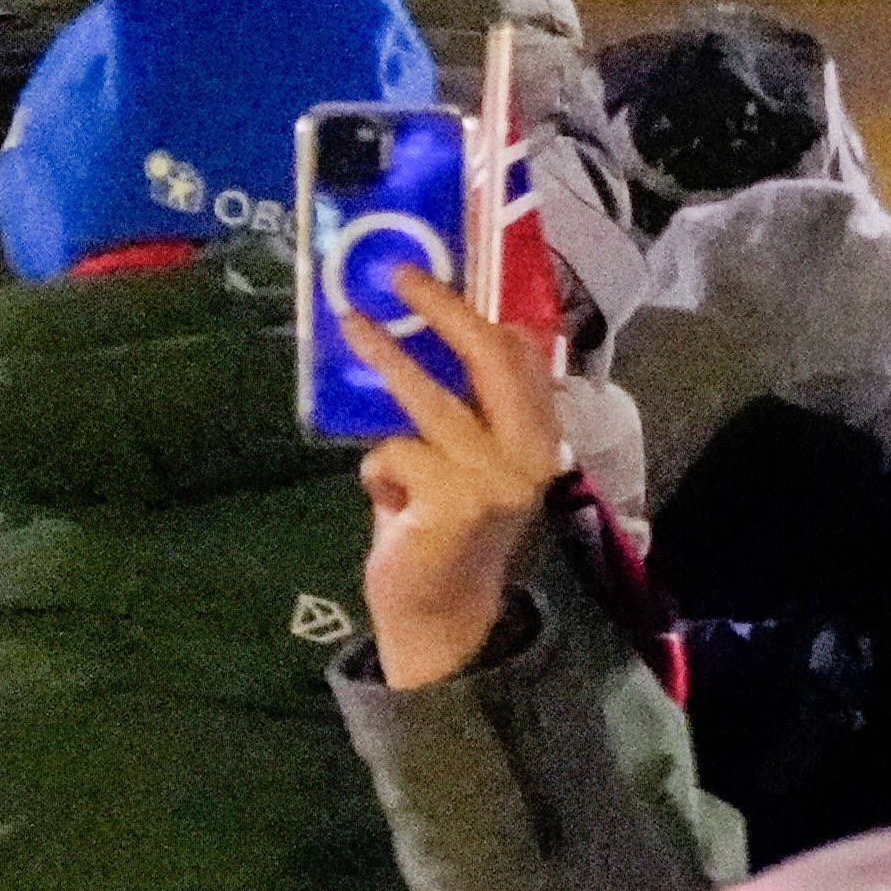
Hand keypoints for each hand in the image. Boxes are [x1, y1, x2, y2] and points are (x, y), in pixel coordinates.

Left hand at [332, 247, 571, 694]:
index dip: (483, 313)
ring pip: (434, 398)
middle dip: (444, 310)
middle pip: (492, 359)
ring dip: (387, 358)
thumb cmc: (445, 531)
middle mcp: (530, 453)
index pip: (523, 358)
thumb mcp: (465, 464)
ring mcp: (496, 478)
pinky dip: (379, 469)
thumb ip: (460, 415)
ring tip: (351, 325)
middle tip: (400, 276)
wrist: (443, 614)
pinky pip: (397, 453)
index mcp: (538, 438)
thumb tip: (415, 341)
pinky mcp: (455, 502)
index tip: (439, 280)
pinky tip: (390, 501)